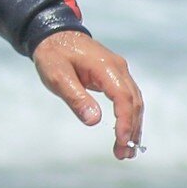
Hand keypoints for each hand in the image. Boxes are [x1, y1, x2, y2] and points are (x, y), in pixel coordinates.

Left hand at [31, 30, 143, 159]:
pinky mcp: (114, 74)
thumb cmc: (53, 54)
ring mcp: (118, 70)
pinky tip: (124, 133)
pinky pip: (127, 98)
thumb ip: (75, 97)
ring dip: (133, 126)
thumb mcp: (57, 76)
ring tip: (126, 151)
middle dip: (131, 130)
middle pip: (133, 102)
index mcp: (105, 66)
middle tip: (124, 154)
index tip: (122, 141)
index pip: (123, 97)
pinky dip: (128, 116)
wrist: (52, 33)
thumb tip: (94, 121)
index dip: (125, 121)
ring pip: (134, 101)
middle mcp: (118, 67)